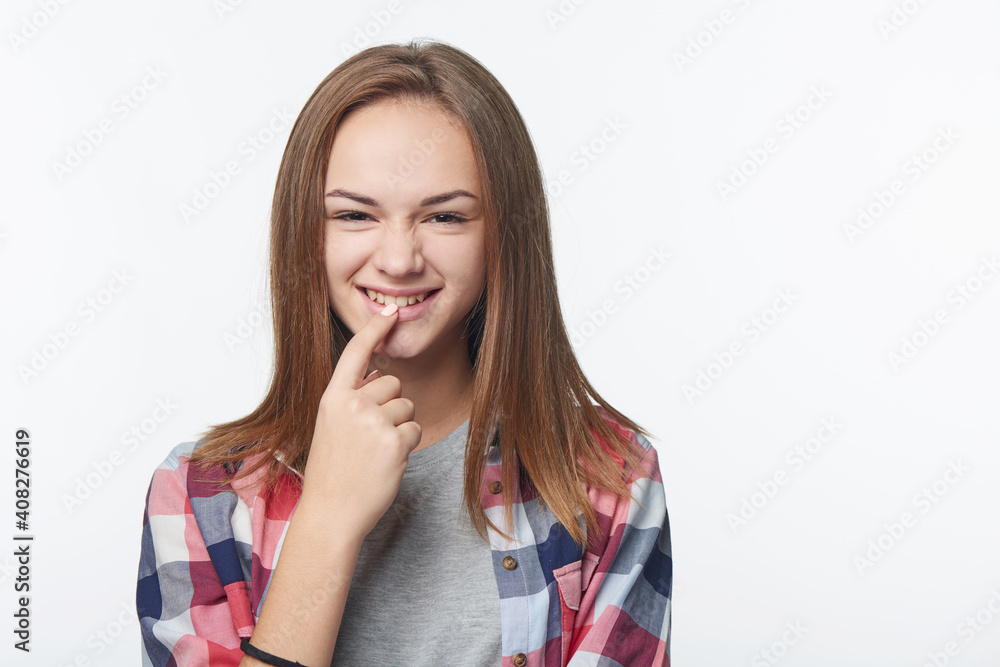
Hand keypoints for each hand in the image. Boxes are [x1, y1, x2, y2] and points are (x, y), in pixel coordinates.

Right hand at [299, 303, 421, 538]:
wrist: (331, 513)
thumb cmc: (333, 472)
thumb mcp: (331, 427)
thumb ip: (351, 399)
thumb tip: (380, 375)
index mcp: (332, 398)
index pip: (355, 354)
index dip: (374, 329)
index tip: (390, 310)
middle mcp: (352, 404)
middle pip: (393, 383)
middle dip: (390, 406)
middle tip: (369, 438)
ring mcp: (374, 421)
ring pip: (407, 406)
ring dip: (400, 427)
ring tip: (376, 452)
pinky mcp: (395, 440)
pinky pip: (415, 429)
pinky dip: (407, 446)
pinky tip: (387, 462)